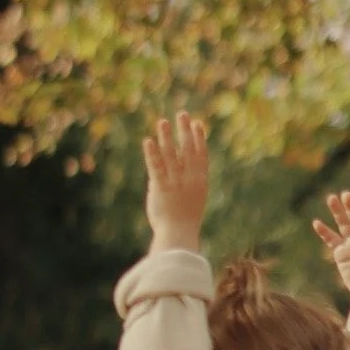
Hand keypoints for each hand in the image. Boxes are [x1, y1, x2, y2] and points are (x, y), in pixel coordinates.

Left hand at [143, 112, 208, 250]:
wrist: (179, 235)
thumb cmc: (185, 222)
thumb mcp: (192, 201)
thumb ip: (188, 185)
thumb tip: (180, 173)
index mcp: (200, 182)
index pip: (201, 155)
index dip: (200, 138)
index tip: (198, 123)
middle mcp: (189, 179)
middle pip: (188, 149)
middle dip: (184, 131)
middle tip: (181, 114)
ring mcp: (175, 182)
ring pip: (171, 155)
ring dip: (167, 137)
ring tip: (162, 122)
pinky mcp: (161, 188)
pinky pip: (156, 167)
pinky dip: (152, 154)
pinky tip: (148, 141)